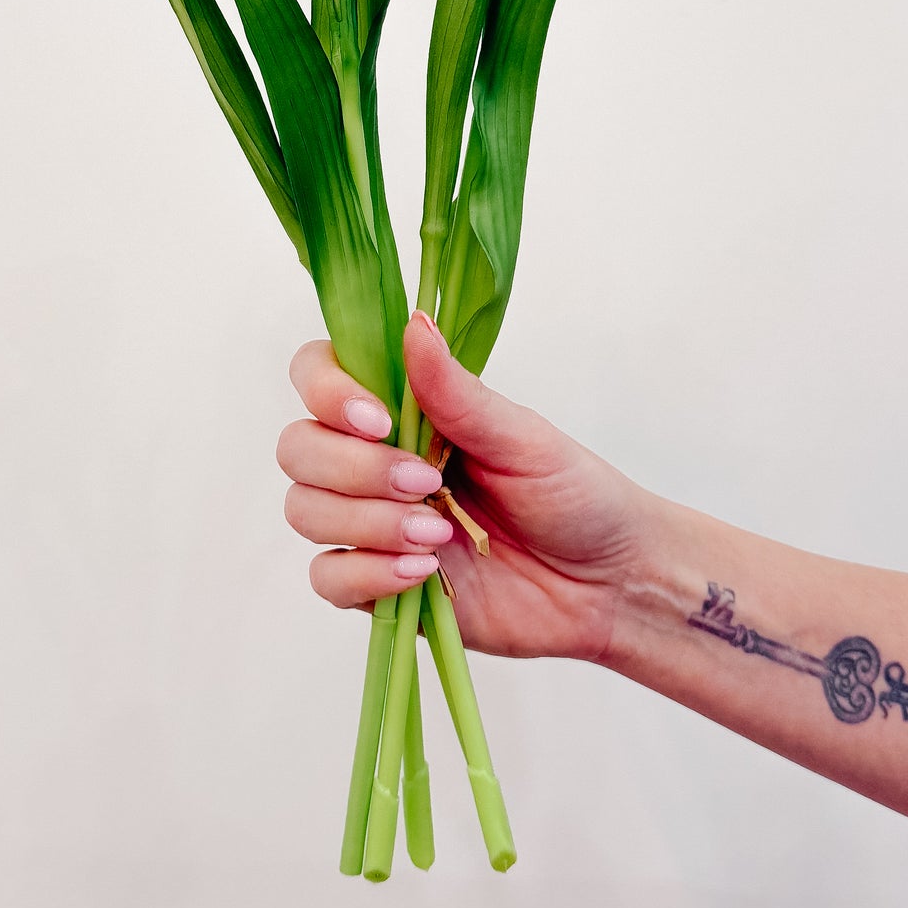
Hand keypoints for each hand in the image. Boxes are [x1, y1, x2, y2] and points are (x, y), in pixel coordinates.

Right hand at [278, 311, 652, 663]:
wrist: (609, 584)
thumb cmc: (574, 496)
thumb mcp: (520, 437)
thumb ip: (456, 391)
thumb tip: (414, 322)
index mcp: (403, 409)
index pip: (317, 375)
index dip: (327, 392)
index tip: (378, 419)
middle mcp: (373, 460)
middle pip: (298, 448)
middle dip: (354, 469)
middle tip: (427, 484)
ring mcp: (370, 524)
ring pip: (305, 511)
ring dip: (365, 523)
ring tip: (436, 535)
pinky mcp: (377, 584)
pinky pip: (327, 579)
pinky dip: (366, 574)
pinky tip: (422, 572)